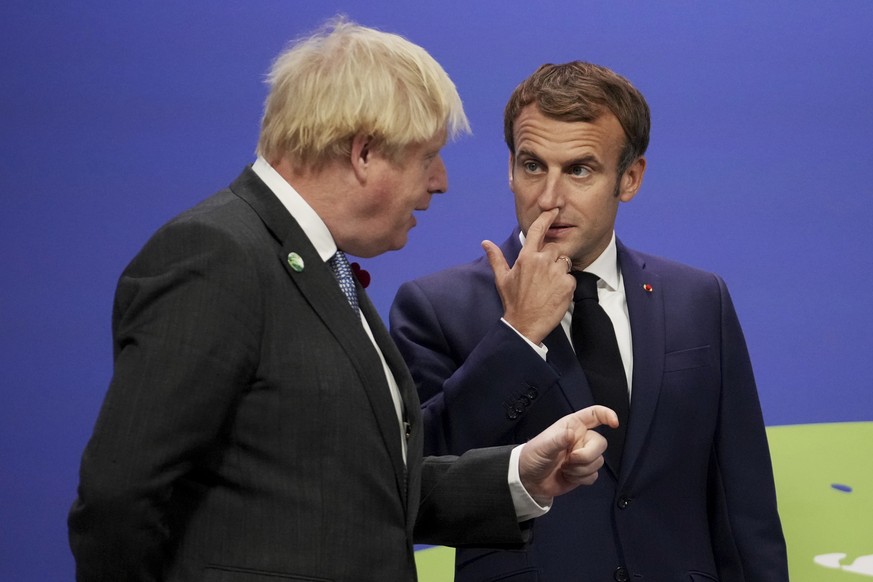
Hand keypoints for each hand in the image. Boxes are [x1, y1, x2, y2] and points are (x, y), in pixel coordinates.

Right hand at [482, 209, 574, 344]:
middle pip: (555, 249)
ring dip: (559, 272)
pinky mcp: (568, 284)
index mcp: (527, 257)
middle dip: (552, 259)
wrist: (525, 324)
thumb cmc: (513, 301)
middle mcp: (543, 261)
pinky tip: (555, 294)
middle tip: (543, 277)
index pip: (538, 231)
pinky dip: (566, 285)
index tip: (553, 211)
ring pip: (564, 263)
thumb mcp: (502, 279)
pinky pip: (571, 278)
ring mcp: (556, 273)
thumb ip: (496, 258)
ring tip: (548, 287)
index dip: (547, 218)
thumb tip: (485, 243)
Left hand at [518, 405, 618, 503]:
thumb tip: (572, 434)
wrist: (529, 480)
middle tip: (570, 460)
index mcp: (572, 426)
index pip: (594, 414)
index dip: (607, 415)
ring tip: (564, 468)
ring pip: (599, 462)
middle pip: (601, 443)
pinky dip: (581, 478)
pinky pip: (594, 475)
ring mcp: (583, 456)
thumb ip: (558, 440)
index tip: (614, 423)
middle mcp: (581, 439)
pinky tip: (567, 476)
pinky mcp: (584, 472)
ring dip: (581, 469)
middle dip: (587, 455)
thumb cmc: (534, 456)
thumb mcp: (543, 446)